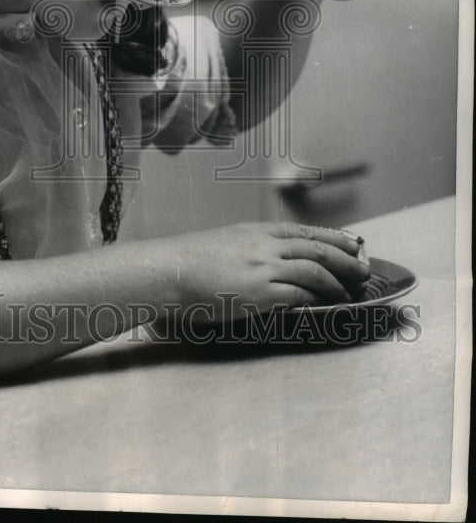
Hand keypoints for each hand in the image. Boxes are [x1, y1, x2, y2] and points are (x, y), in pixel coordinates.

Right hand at [161, 222, 369, 314]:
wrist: (172, 270)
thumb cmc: (193, 259)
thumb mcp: (229, 241)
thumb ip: (255, 247)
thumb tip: (276, 259)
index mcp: (259, 230)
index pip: (307, 231)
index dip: (335, 238)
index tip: (355, 244)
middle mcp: (266, 245)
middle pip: (318, 249)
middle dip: (346, 260)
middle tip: (364, 269)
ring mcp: (265, 268)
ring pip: (315, 271)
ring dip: (337, 283)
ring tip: (350, 292)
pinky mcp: (261, 293)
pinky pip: (299, 296)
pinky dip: (316, 300)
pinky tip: (325, 305)